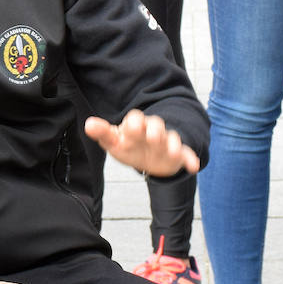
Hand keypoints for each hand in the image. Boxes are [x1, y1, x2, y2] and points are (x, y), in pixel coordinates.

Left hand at [84, 109, 199, 177]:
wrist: (148, 159)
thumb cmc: (128, 146)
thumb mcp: (114, 141)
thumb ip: (103, 133)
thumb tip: (89, 124)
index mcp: (136, 126)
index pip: (135, 117)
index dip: (133, 123)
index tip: (130, 129)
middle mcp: (152, 131)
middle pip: (156, 124)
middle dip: (155, 130)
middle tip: (152, 138)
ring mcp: (166, 142)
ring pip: (171, 138)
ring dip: (171, 144)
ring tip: (170, 151)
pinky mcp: (177, 154)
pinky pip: (186, 154)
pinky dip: (190, 159)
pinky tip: (193, 166)